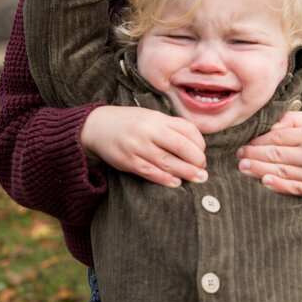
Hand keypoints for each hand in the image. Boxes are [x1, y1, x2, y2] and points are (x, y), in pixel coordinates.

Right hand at [80, 105, 207, 186]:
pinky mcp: (128, 161)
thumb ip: (171, 128)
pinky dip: (165, 179)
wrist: (97, 126)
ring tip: (199, 179)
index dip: (200, 143)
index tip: (202, 152)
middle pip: (181, 146)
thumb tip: (196, 146)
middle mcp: (148, 130)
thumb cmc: (130, 124)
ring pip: (167, 162)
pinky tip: (176, 182)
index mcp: (157, 118)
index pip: (187, 129)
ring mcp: (137, 146)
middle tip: (203, 170)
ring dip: (186, 172)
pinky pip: (150, 172)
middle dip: (197, 160)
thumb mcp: (151, 118)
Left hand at [237, 110, 301, 194]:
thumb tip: (270, 127)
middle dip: (253, 155)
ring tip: (243, 167)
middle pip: (276, 155)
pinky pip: (293, 188)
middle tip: (238, 155)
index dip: (258, 141)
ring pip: (281, 172)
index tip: (244, 142)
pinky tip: (263, 181)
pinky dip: (277, 186)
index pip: (277, 138)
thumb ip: (290, 119)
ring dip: (258, 170)